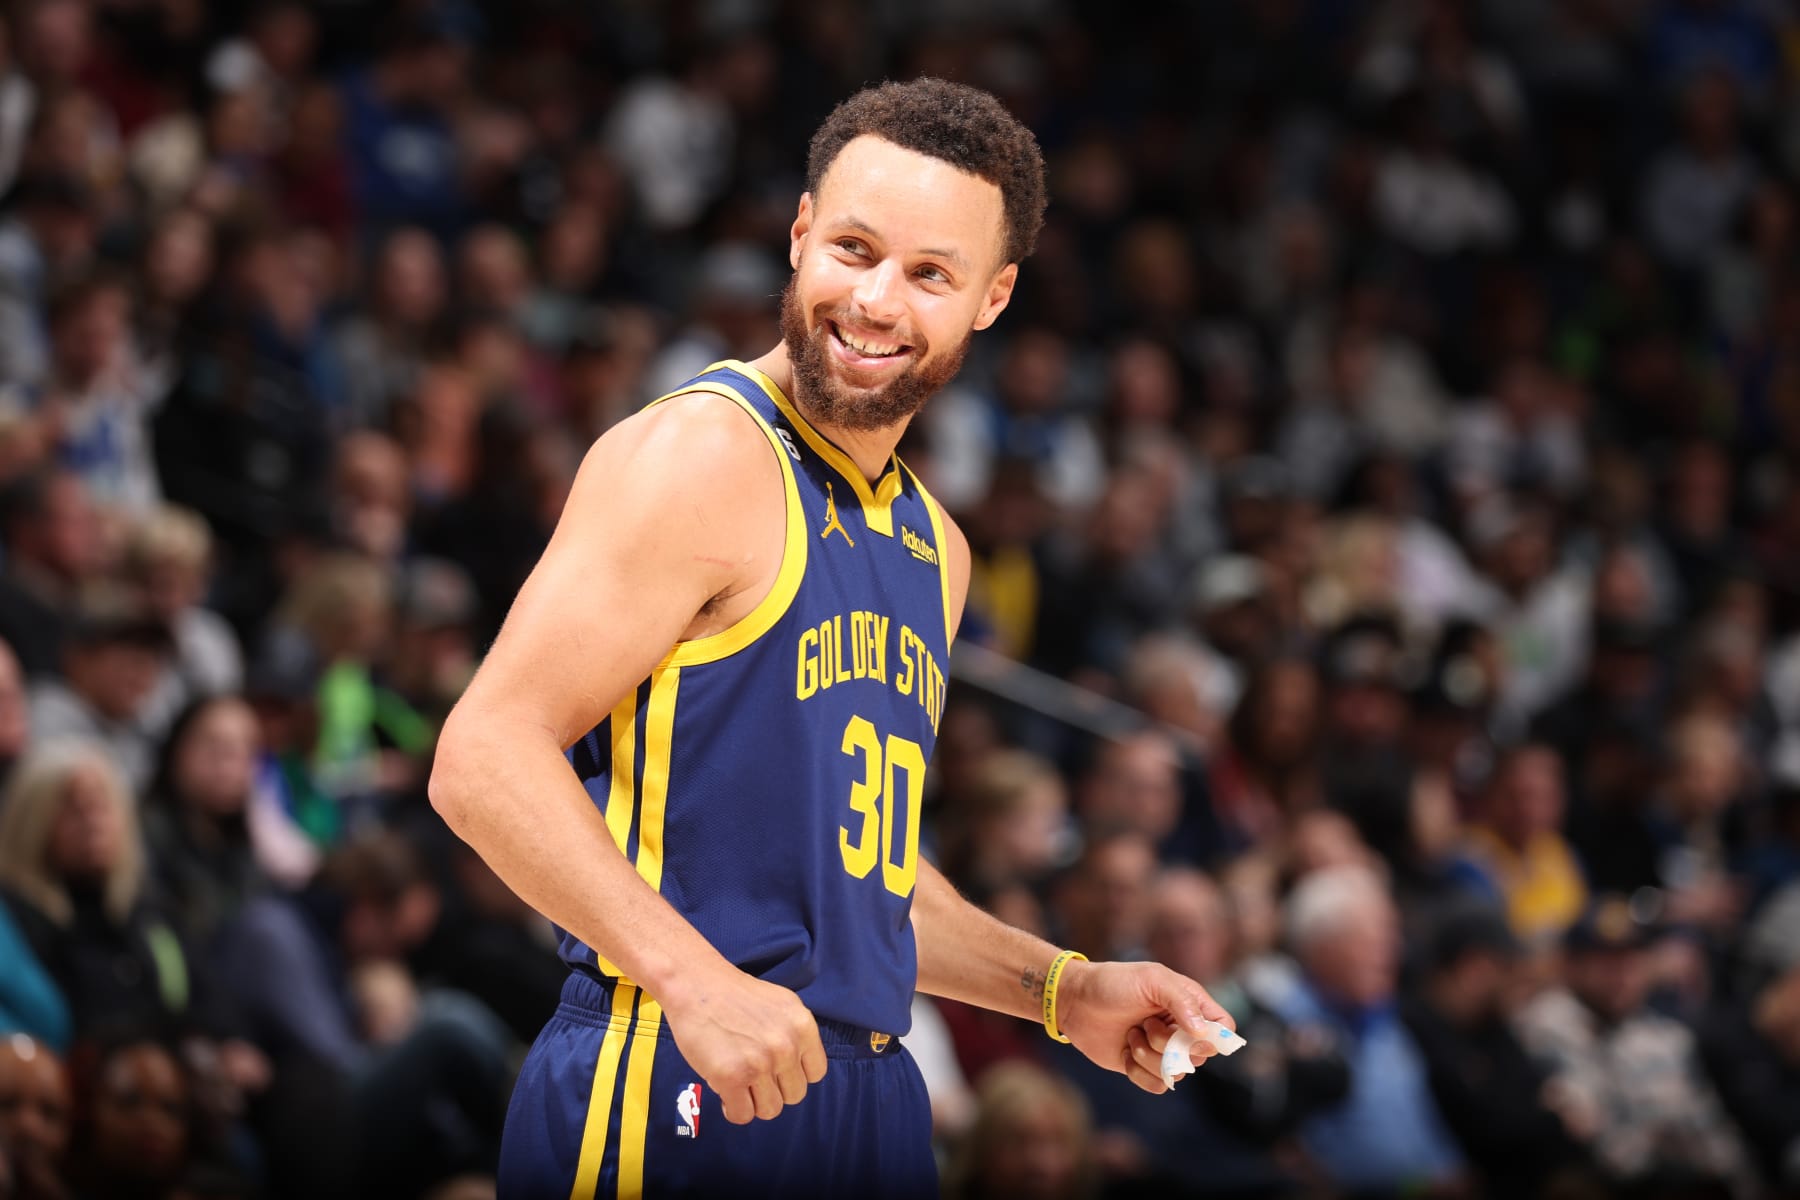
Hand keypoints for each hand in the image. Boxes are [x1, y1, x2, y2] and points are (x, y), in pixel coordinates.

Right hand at [660, 962, 828, 1124]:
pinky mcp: (732, 1077)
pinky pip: (743, 1115)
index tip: (777, 1070)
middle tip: (753, 1075)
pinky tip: (725, 1092)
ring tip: (739, 1083)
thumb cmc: (734, 996)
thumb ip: (794, 1036)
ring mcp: (760, 1063)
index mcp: (803, 1026)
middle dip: (773, 1089)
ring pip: (770, 1110)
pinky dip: (733, 1109)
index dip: (794, 1074)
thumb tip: (797, 1070)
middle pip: (794, 1095)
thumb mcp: (781, 1006)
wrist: (695, 984)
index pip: (816, 1074)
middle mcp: (786, 1046)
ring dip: (753, 1101)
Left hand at [1056, 959, 1235, 1093]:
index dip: (1214, 1037)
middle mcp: (1181, 1028)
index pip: (1224, 1028)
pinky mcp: (1144, 1067)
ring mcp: (1163, 1050)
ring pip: (1178, 1073)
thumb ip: (1181, 1001)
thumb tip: (1204, 1032)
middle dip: (1171, 1043)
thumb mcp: (1151, 979)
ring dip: (1151, 1056)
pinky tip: (1126, 1052)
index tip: (1190, 1032)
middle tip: (1147, 1023)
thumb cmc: (1113, 983)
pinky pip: (1159, 1085)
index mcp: (1189, 1003)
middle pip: (1201, 1055)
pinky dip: (1140, 1072)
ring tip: (1131, 1033)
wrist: (1075, 1000)